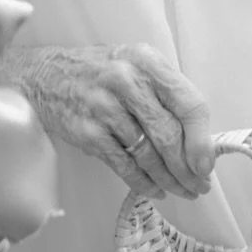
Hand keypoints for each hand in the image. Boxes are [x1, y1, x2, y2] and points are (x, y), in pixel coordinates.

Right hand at [17, 43, 212, 197]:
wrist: (44, 76)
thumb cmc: (101, 74)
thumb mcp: (136, 66)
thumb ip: (167, 94)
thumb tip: (200, 142)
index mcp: (146, 61)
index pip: (188, 103)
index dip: (202, 140)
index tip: (208, 164)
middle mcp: (126, 80)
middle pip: (169, 135)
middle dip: (189, 168)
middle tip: (199, 185)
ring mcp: (104, 107)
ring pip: (149, 154)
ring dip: (170, 179)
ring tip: (183, 190)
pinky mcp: (87, 132)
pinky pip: (124, 165)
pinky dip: (144, 182)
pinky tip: (156, 189)